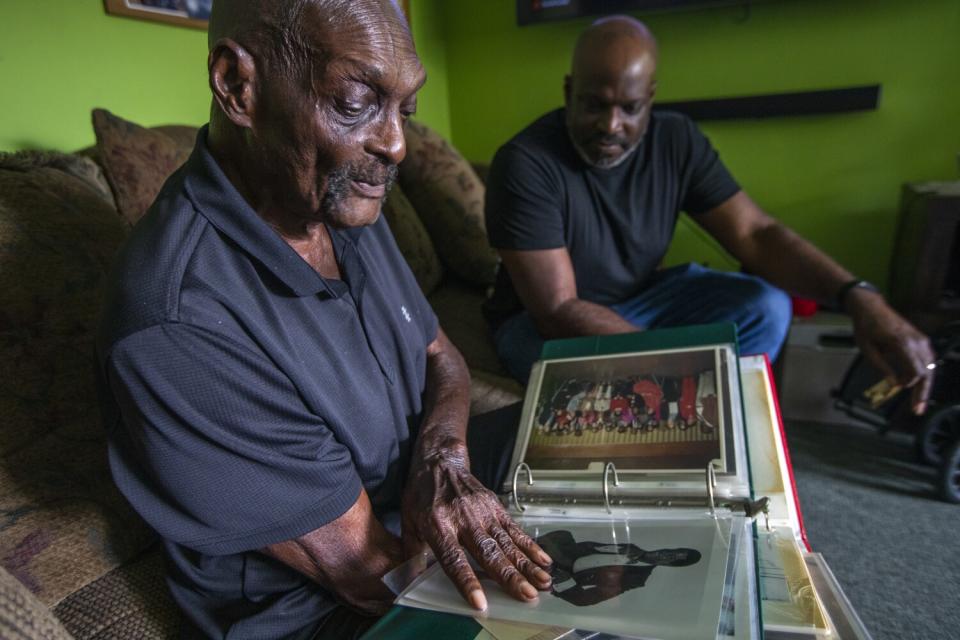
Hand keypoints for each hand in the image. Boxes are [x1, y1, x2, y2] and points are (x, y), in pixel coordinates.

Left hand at [401, 445, 551, 610]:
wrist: (438, 461)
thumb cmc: (421, 495)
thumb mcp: (408, 522)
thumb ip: (412, 552)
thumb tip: (409, 582)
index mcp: (438, 525)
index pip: (454, 559)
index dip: (467, 582)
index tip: (480, 603)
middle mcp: (463, 519)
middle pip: (489, 552)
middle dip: (510, 577)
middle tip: (527, 596)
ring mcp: (482, 511)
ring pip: (506, 542)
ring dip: (526, 565)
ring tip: (543, 583)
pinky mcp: (495, 505)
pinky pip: (514, 529)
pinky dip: (530, 546)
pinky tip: (543, 560)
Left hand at [847, 290, 935, 413]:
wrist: (871, 308)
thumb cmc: (866, 328)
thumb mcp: (867, 349)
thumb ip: (882, 367)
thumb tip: (894, 384)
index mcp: (901, 344)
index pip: (916, 371)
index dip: (910, 385)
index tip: (899, 389)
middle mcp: (916, 342)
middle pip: (927, 372)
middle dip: (922, 393)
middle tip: (918, 410)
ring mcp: (921, 340)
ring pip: (931, 368)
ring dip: (925, 385)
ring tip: (919, 401)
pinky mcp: (922, 339)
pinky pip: (928, 360)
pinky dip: (925, 373)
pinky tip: (918, 385)